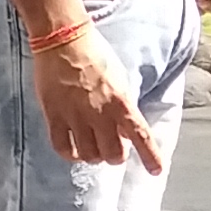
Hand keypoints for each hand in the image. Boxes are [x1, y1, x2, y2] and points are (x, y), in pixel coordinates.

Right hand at [33, 27, 164, 171]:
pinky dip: (70, 155)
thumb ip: (123, 105)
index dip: (150, 156)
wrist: (63, 39)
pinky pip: (63, 148)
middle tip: (110, 147)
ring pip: (89, 155)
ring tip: (91, 146)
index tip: (156, 171)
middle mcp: (100, 112)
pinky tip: (73, 150)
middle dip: (114, 156)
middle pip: (113, 154)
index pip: (141, 134)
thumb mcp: (119, 78)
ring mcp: (76, 115)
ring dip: (93, 156)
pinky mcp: (54, 115)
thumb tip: (127, 131)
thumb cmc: (94, 55)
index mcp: (121, 101)